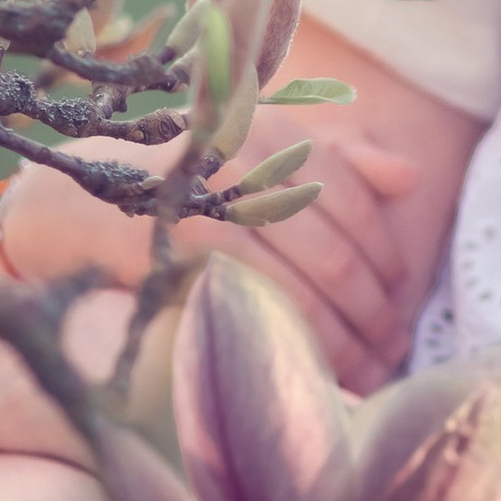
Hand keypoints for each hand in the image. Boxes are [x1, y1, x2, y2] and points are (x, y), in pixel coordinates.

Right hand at [0, 114, 426, 392]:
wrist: (89, 201)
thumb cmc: (194, 183)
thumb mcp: (263, 158)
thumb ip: (339, 164)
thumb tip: (411, 178)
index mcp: (276, 134)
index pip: (357, 202)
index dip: (387, 256)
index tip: (401, 297)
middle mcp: (250, 163)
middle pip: (339, 251)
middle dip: (375, 308)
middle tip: (394, 344)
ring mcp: (217, 207)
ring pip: (309, 285)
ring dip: (346, 335)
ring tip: (369, 364)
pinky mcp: (186, 251)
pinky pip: (262, 305)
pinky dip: (298, 341)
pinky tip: (316, 366)